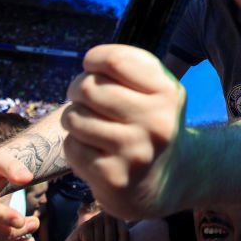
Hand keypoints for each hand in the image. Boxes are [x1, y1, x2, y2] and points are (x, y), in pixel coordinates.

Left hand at [62, 44, 185, 219]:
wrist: (167, 181)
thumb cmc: (149, 122)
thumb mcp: (157, 90)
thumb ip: (130, 68)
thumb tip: (91, 63)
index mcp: (168, 93)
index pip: (115, 61)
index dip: (95, 59)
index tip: (92, 66)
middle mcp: (156, 122)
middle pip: (89, 87)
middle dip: (77, 88)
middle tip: (85, 97)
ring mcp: (135, 151)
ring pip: (74, 117)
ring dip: (73, 118)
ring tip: (88, 124)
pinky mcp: (114, 177)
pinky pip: (72, 147)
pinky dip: (75, 146)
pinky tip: (93, 150)